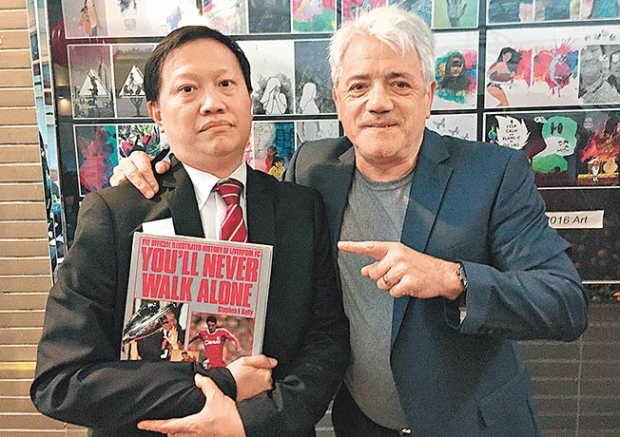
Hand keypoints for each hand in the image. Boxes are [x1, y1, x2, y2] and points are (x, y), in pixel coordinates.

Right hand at [109, 151, 170, 197]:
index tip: (155, 188)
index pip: (142, 166)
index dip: (149, 178)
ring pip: (120, 179)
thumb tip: (160, 169)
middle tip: (149, 194)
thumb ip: (163, 165)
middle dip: (141, 185)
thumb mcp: (161, 166)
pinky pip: (114, 185)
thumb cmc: (152, 169)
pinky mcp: (113, 179)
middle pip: (131, 173)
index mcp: (138, 156)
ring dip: (130, 188)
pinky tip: (130, 195)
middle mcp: (126, 161)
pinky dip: (121, 190)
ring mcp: (118, 170)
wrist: (143, 174)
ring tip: (140, 195)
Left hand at [138, 374, 244, 436]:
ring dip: (176, 432)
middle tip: (156, 424)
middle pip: (172, 434)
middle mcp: (194, 434)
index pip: (166, 425)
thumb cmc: (230, 417)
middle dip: (164, 429)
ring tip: (170, 427)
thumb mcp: (216, 396)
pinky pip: (194, 436)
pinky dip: (188, 433)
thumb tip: (198, 377)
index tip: (142, 423)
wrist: (244, 427)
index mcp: (192, 424)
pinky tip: (192, 428)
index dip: (152, 424)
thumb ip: (206, 385)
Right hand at [227, 355, 276, 400]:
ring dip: (256, 378)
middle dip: (259, 371)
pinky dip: (253, 385)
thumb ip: (262, 359)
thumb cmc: (234, 375)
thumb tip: (274, 362)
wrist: (225, 388)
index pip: (269, 366)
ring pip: (262, 381)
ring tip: (244, 377)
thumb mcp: (246, 360)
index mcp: (266, 375)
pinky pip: (257, 387)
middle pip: (266, 374)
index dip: (259, 364)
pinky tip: (244, 383)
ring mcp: (261, 392)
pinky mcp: (255, 396)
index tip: (251, 365)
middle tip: (247, 371)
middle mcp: (266, 385)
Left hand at [337, 241, 462, 299]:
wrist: (443, 274)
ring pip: (382, 284)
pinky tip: (409, 286)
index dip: (354, 247)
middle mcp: (397, 256)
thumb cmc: (420, 266)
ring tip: (404, 280)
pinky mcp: (408, 282)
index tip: (340, 245)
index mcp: (393, 249)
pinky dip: (399, 293)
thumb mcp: (400, 260)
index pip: (370, 247)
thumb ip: (381, 264)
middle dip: (382, 278)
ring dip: (391, 287)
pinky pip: (393, 293)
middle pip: (374, 273)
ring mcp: (403, 269)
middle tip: (397, 276)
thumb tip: (364, 270)